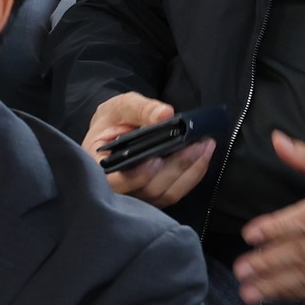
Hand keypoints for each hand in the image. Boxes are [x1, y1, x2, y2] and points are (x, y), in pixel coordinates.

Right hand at [83, 92, 215, 210]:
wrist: (115, 130)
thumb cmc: (113, 119)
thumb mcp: (121, 107)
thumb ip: (141, 109)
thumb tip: (165, 114)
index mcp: (99, 168)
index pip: (116, 181)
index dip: (136, 175)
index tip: (155, 159)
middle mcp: (118, 189)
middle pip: (149, 188)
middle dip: (176, 166)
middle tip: (198, 144)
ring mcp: (138, 197)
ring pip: (166, 193)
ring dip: (190, 170)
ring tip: (205, 146)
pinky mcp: (154, 197)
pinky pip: (175, 192)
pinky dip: (192, 175)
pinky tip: (202, 156)